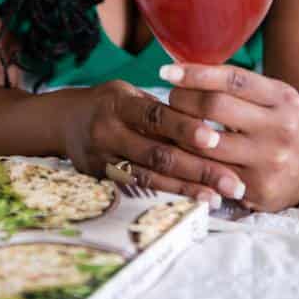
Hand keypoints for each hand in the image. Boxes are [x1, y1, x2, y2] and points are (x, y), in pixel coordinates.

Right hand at [60, 80, 244, 208]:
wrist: (65, 121)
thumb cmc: (113, 103)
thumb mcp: (133, 95)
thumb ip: (164, 110)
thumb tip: (210, 125)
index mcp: (119, 104)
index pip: (156, 117)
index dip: (185, 128)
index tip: (215, 139)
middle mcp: (108, 133)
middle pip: (157, 154)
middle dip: (199, 170)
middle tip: (232, 182)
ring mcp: (102, 160)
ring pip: (149, 178)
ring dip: (187, 190)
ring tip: (218, 199)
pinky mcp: (101, 181)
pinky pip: (137, 191)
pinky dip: (167, 197)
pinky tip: (192, 204)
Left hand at [160, 64, 298, 213]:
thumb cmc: (272, 128)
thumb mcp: (269, 100)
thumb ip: (237, 86)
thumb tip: (185, 65)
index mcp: (284, 98)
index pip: (234, 79)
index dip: (197, 73)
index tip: (167, 71)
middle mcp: (281, 127)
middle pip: (216, 106)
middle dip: (183, 99)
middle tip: (170, 98)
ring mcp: (269, 159)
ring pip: (205, 142)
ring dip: (178, 131)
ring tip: (170, 123)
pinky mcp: (256, 186)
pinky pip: (207, 171)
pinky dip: (186, 158)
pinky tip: (177, 150)